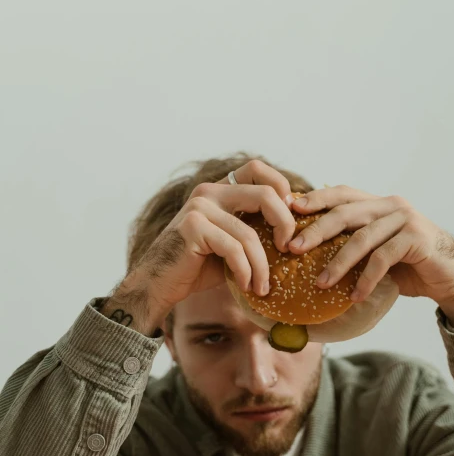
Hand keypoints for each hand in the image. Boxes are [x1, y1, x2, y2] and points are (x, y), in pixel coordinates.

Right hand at [105, 160, 295, 333]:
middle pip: (264, 194)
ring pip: (250, 233)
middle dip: (284, 224)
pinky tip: (246, 286)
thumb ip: (254, 230)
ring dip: (262, 266)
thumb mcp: (232, 244)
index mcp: (220, 190)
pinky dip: (246, 272)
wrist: (158, 284)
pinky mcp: (193, 227)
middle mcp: (209, 192)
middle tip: (288, 250)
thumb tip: (293, 231)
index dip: (282, 188)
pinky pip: (234, 250)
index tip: (288, 221)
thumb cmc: (198, 267)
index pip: (258, 169)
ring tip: (263, 286)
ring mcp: (200, 207)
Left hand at [288, 185, 453, 323]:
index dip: (316, 199)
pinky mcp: (416, 239)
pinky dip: (366, 279)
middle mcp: (391, 206)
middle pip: (346, 213)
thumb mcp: (376, 251)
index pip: (342, 194)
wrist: (450, 277)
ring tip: (321, 283)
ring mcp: (406, 220)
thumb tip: (308, 254)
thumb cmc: (408, 266)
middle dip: (316, 230)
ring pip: (362, 238)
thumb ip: (353, 244)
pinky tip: (354, 297)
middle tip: (294, 247)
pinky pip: (383, 259)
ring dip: (338, 263)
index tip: (290, 207)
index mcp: (378, 204)